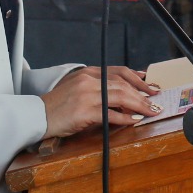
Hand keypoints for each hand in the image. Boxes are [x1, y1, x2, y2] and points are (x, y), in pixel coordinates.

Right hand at [41, 66, 160, 137]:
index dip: (137, 78)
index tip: (150, 84)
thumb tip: (122, 96)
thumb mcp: (77, 88)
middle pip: (123, 85)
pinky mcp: (85, 112)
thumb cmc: (58, 105)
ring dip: (139, 105)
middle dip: (143, 93)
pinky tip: (135, 120)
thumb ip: (97, 88)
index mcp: (88, 73)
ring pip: (121, 97)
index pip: (119, 72)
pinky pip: (111, 114)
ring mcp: (87, 95)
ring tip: (150, 111)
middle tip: (155, 101)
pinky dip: (125, 117)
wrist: (37, 115)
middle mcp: (89, 80)